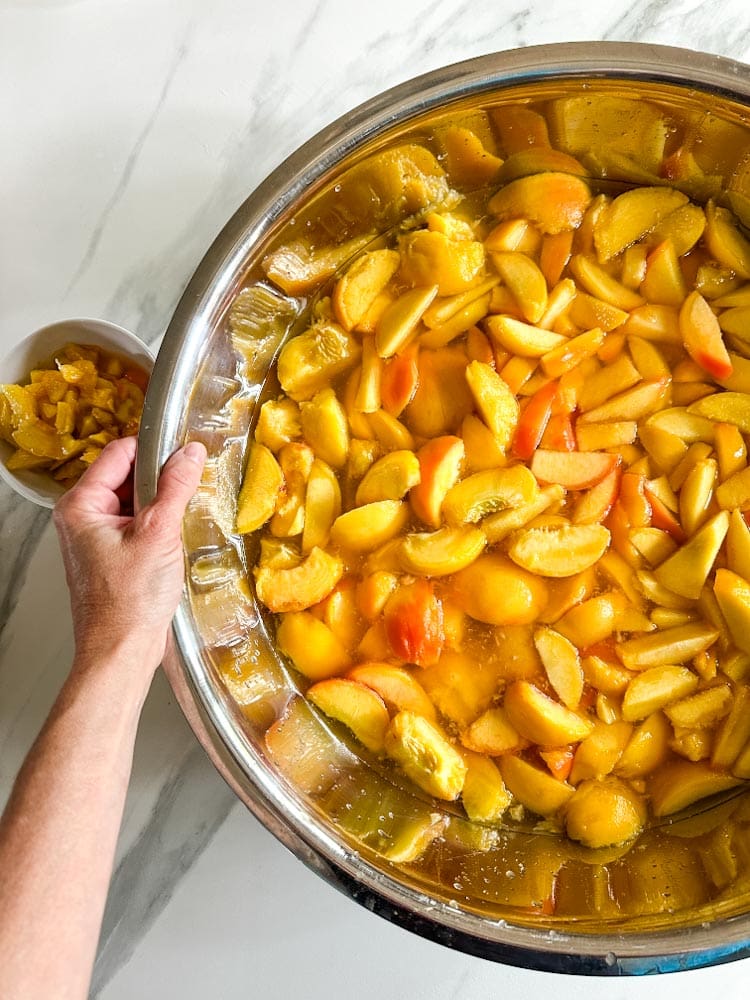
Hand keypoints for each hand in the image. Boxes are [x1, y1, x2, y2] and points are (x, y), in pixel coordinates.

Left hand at [53, 436, 205, 677]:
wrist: (121, 651)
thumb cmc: (130, 600)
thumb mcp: (159, 534)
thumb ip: (175, 487)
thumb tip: (191, 452)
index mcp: (80, 505)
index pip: (119, 453)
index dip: (153, 449)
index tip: (185, 452)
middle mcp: (82, 516)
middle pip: (127, 475)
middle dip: (160, 478)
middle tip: (190, 487)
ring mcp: (95, 536)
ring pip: (135, 499)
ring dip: (161, 502)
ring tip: (183, 514)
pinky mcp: (111, 553)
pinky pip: (137, 523)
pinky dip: (158, 523)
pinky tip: (175, 535)